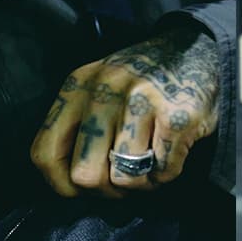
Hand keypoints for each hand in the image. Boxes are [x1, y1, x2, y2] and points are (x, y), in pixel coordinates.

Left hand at [29, 24, 221, 197]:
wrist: (196, 50)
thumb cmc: (143, 81)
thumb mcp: (98, 89)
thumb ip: (77, 125)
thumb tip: (68, 181)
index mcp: (77, 87)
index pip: (45, 154)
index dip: (61, 184)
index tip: (80, 189)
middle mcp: (104, 90)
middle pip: (85, 174)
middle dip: (106, 190)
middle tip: (121, 181)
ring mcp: (142, 102)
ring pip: (125, 179)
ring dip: (140, 183)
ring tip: (147, 167)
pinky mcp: (177, 118)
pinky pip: (161, 172)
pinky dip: (165, 175)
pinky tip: (168, 159)